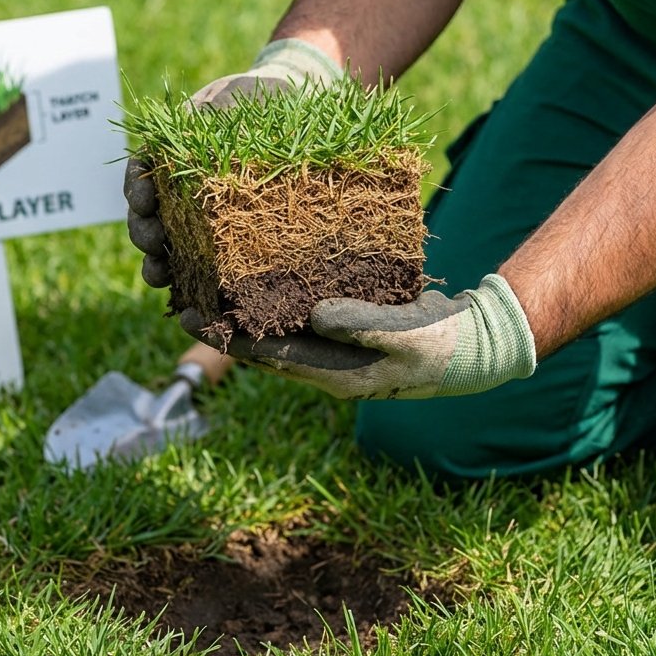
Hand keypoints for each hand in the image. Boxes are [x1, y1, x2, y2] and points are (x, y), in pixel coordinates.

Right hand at [124, 38, 341, 290]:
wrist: (294, 117)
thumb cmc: (258, 103)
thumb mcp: (234, 98)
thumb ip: (213, 109)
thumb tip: (202, 118)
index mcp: (171, 159)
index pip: (140, 176)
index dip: (136, 189)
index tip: (144, 197)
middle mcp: (179, 196)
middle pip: (148, 220)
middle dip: (143, 233)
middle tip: (153, 241)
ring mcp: (201, 225)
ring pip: (169, 252)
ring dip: (159, 266)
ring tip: (161, 277)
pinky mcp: (228, 250)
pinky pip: (206, 273)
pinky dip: (196, 290)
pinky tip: (196, 305)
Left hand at [200, 274, 537, 400]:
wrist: (475, 347)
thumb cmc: (442, 345)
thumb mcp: (405, 335)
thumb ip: (361, 326)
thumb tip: (314, 315)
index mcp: (336, 375)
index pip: (267, 356)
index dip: (225, 337)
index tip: (187, 314)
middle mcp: (328, 367)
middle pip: (262, 347)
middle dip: (223, 326)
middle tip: (180, 296)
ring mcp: (338, 351)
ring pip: (279, 332)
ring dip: (245, 313)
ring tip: (211, 287)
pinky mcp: (349, 332)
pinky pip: (303, 319)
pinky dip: (278, 301)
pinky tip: (264, 281)